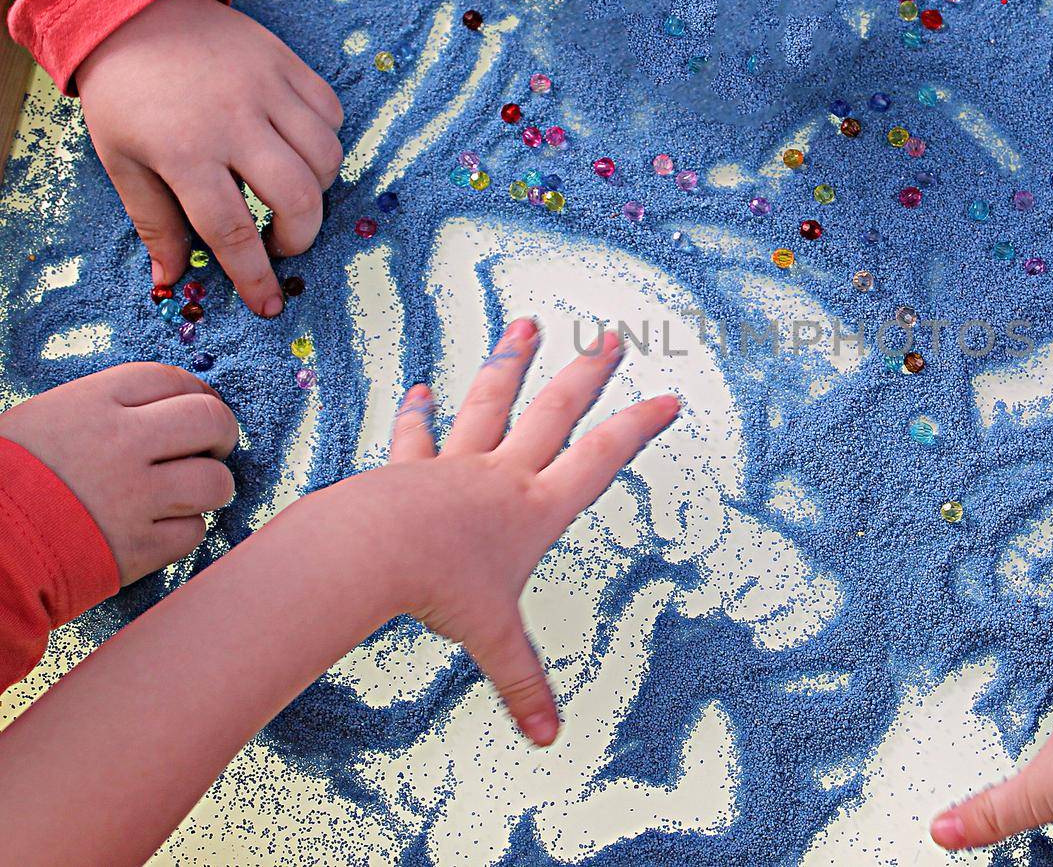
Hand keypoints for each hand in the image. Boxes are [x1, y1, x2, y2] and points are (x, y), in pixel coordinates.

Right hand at [0, 364, 237, 585]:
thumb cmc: (6, 478)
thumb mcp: (45, 419)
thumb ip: (105, 410)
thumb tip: (164, 411)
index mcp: (93, 404)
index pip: (172, 380)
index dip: (196, 393)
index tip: (199, 406)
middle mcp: (122, 443)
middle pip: (210, 421)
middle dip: (222, 433)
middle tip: (211, 448)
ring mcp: (134, 496)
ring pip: (215, 481)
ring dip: (210, 487)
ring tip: (188, 493)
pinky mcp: (139, 547)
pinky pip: (193, 532)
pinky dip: (183, 531)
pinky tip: (159, 528)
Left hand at [75, 0, 343, 316]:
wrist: (136, 10)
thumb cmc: (126, 94)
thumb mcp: (122, 161)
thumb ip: (154, 222)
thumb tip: (172, 280)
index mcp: (184, 151)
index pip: (233, 229)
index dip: (255, 275)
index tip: (269, 303)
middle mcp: (233, 121)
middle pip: (298, 199)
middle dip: (300, 237)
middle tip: (280, 243)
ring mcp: (267, 89)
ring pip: (327, 159)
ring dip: (317, 191)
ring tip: (287, 193)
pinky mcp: (288, 65)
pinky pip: (332, 115)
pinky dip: (324, 142)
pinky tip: (296, 148)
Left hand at [318, 318, 679, 744]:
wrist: (374, 548)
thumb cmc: (439, 587)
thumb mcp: (494, 637)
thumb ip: (523, 682)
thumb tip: (548, 738)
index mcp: (537, 509)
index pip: (601, 459)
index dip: (638, 428)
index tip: (668, 398)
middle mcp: (504, 476)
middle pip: (555, 414)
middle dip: (586, 375)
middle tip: (609, 337)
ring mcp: (457, 465)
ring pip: (492, 404)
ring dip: (511, 364)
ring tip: (526, 324)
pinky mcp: (412, 468)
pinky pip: (420, 436)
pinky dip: (420, 415)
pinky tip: (421, 390)